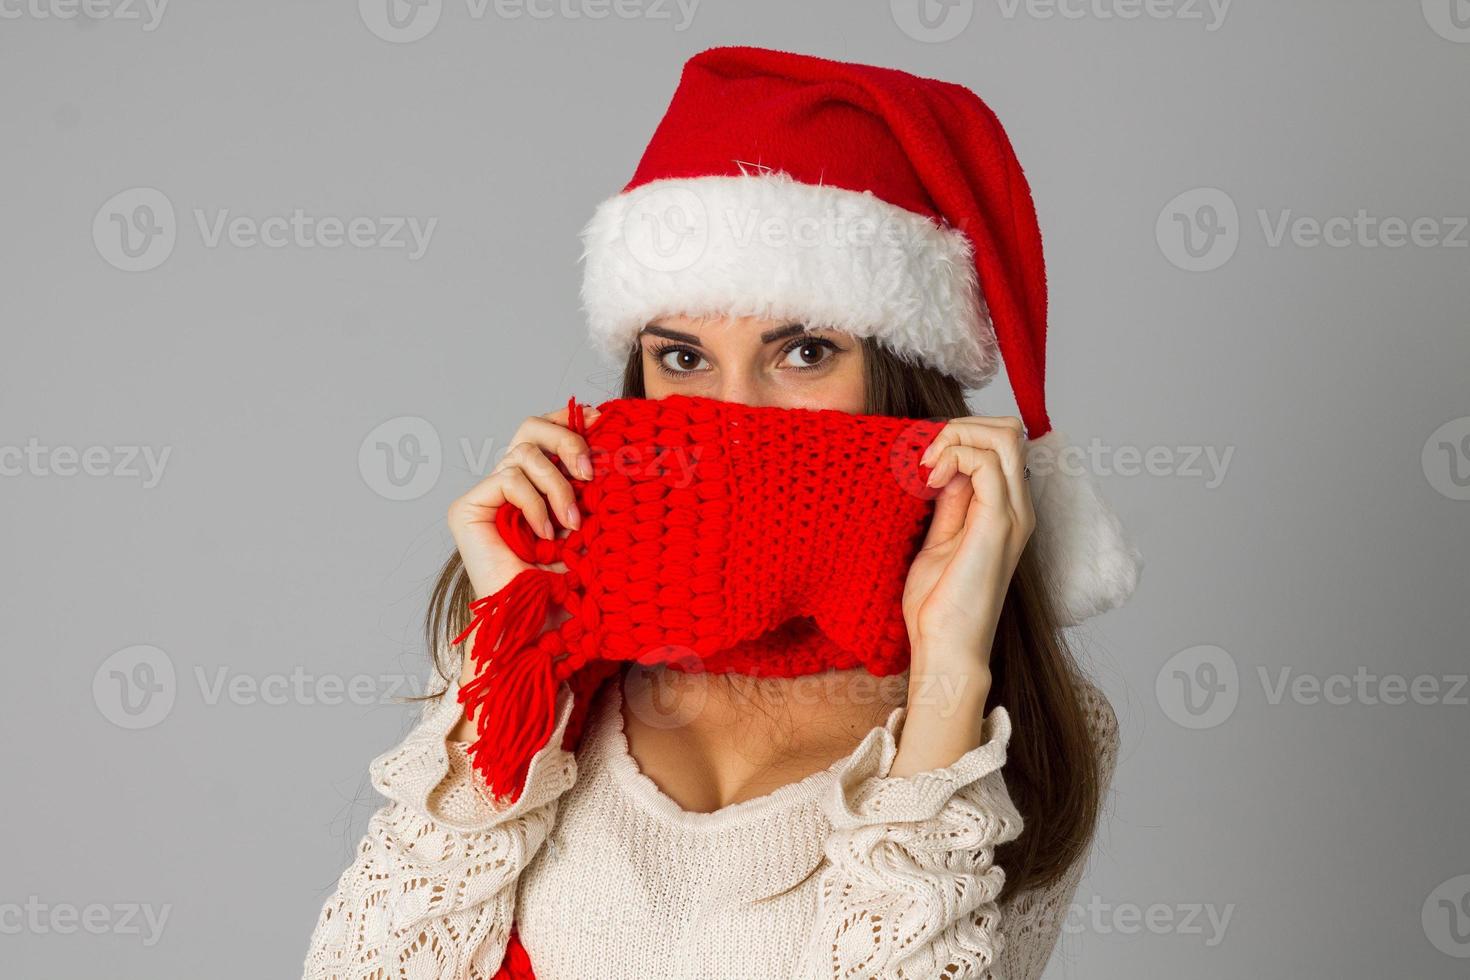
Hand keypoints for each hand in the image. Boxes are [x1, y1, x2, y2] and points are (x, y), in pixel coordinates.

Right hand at [446, 403, 599, 701]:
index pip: (546, 430)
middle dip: (567, 440)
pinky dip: (535, 504)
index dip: (572, 420)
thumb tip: (617, 444)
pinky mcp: (467, 508)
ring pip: (524, 454)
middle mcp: (507, 484)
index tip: (604, 422)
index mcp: (536, 484)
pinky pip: (509, 479)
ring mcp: (485, 496)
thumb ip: (593, 488)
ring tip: (573, 524)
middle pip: (530, 427)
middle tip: (591, 472)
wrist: (540, 630)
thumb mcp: (591, 528)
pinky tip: (547, 536)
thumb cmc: (569, 588)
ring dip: (557, 487)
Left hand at [890, 415, 1033, 775]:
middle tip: (922, 455)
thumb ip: (949, 503)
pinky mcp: (998, 524)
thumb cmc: (937, 606)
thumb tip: (946, 467)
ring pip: (1002, 436)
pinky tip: (929, 480)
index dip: (961, 433)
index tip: (921, 457)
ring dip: (956, 437)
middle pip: (1008, 429)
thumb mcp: (938, 540)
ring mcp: (1012, 514)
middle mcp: (1018, 507)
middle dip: (960, 426)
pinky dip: (954, 456)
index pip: (1001, 441)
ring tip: (925, 465)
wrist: (945, 649)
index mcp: (1006, 510)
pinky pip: (987, 463)